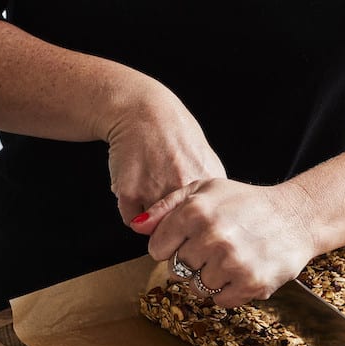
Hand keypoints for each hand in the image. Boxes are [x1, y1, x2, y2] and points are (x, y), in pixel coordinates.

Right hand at [105, 78, 225, 223]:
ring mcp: (155, 191)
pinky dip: (132, 211)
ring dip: (151, 220)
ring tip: (151, 191)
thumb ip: (211, 194)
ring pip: (153, 229)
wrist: (143, 113)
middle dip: (172, 226)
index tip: (188, 218)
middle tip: (166, 205)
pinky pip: (131, 220)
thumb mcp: (207, 161)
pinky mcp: (130, 192)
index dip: (194, 226)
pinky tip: (136, 188)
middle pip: (178, 231)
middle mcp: (182, 189)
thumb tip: (214, 221)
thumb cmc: (175, 136)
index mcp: (206, 184)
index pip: (203, 227)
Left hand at [133, 178, 316, 306]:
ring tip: (229, 259)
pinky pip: (220, 300)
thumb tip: (137, 225)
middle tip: (214, 249)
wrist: (297, 217)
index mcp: (196, 212)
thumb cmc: (247, 203)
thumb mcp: (206, 190)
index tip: (189, 241)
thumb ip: (167, 206)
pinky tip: (241, 271)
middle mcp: (212, 237)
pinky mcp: (251, 284)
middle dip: (191, 262)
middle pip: (176, 270)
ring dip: (210, 278)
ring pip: (197, 288)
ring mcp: (232, 263)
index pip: (157, 249)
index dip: (172, 247)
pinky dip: (228, 291)